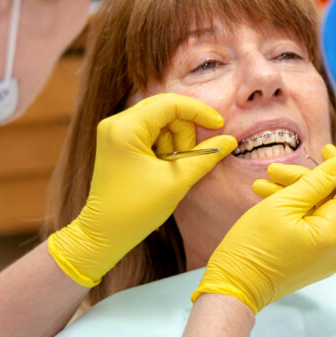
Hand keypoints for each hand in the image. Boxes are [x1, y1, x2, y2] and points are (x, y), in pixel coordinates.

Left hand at [48, 94, 235, 286]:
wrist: (105, 232)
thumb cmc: (137, 210)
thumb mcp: (177, 181)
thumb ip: (205, 156)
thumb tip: (230, 141)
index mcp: (125, 129)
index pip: (170, 104)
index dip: (199, 112)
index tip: (219, 126)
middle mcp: (116, 123)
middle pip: (165, 109)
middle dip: (184, 131)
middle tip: (187, 159)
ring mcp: (115, 131)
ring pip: (160, 120)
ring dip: (175, 141)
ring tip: (170, 168)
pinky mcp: (118, 141)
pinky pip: (151, 131)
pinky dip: (165, 145)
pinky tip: (163, 166)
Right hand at [191, 145, 335, 312]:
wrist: (234, 287)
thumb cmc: (252, 247)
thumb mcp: (282, 205)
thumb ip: (315, 182)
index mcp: (333, 234)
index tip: (325, 150)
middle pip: (332, 200)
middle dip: (305, 180)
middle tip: (274, 170)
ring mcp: (325, 256)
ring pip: (318, 211)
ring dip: (294, 193)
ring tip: (263, 184)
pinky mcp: (313, 260)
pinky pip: (310, 226)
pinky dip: (293, 211)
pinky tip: (267, 198)